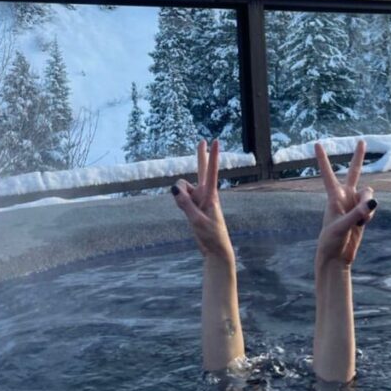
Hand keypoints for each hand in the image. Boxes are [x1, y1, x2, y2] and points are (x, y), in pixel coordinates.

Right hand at [171, 139, 234, 262]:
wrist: (215, 250)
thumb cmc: (211, 235)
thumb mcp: (197, 221)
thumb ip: (185, 204)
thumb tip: (174, 188)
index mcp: (211, 196)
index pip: (211, 172)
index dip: (212, 156)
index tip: (215, 141)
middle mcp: (205, 194)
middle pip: (202, 170)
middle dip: (200, 156)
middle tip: (202, 140)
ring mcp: (198, 199)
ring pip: (182, 188)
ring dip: (180, 196)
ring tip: (191, 213)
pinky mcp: (193, 205)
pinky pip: (180, 197)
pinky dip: (179, 202)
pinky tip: (187, 213)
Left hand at [315, 140, 376, 269]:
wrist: (336, 257)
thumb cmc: (331, 241)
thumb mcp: (342, 227)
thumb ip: (357, 213)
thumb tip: (373, 202)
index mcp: (333, 197)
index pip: (327, 174)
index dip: (322, 158)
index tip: (316, 143)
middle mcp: (344, 196)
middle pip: (354, 172)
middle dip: (359, 157)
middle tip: (362, 141)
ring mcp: (354, 204)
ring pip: (369, 194)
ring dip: (368, 204)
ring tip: (360, 220)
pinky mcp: (362, 213)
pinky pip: (372, 207)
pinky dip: (370, 215)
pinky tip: (362, 225)